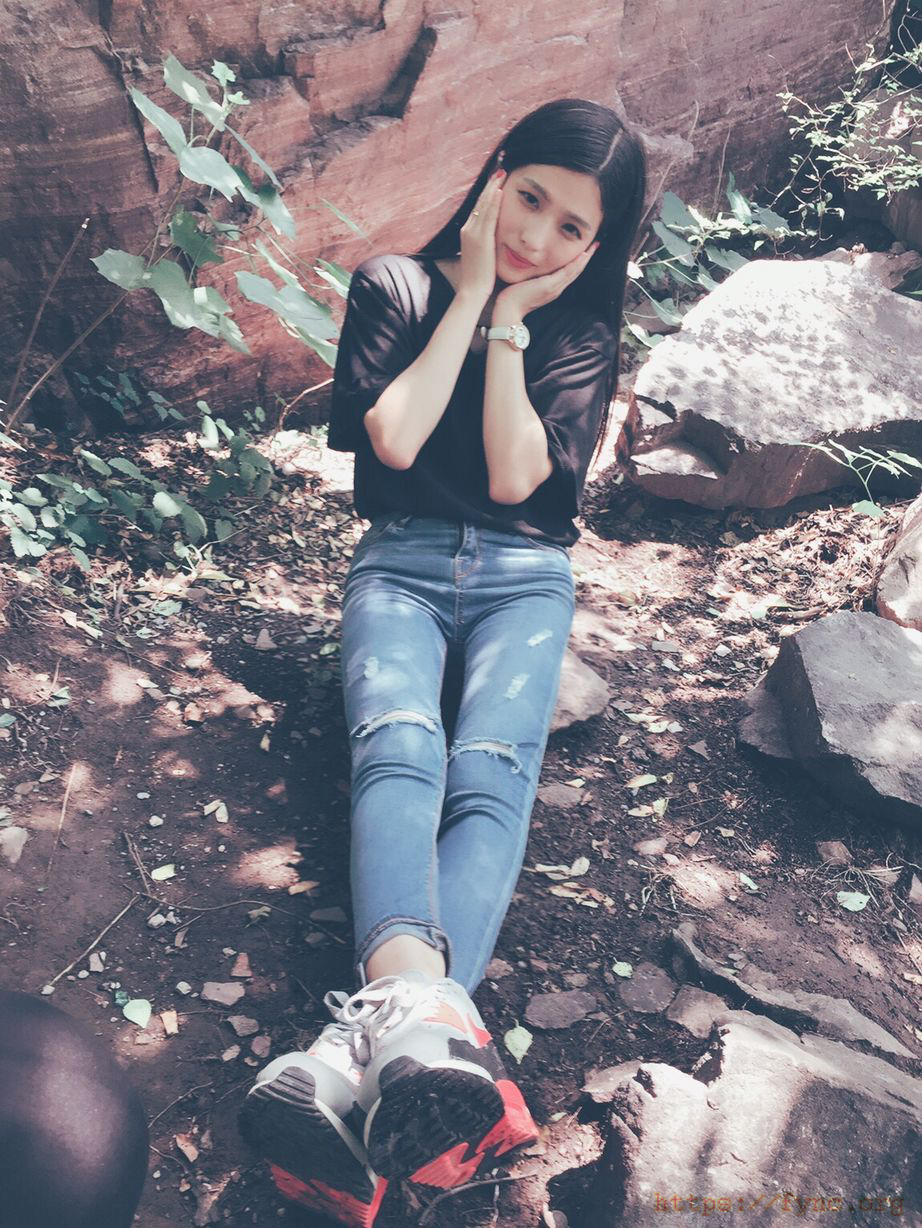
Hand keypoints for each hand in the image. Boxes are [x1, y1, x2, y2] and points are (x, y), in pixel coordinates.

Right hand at [457, 170, 504, 304]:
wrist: (472, 291)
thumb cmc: (478, 277)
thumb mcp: (479, 255)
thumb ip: (484, 242)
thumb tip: (491, 237)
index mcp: (467, 232)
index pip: (478, 207)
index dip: (487, 192)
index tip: (496, 180)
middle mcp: (468, 229)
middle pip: (479, 201)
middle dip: (490, 184)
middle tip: (500, 169)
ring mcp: (473, 233)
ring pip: (483, 205)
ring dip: (492, 188)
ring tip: (502, 173)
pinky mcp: (481, 239)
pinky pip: (488, 216)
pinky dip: (493, 202)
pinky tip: (500, 190)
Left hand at [493, 241, 599, 320]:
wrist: (508, 310)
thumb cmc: (513, 298)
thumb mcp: (526, 285)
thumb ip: (531, 279)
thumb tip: (530, 270)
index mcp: (552, 289)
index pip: (569, 273)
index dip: (578, 262)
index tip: (585, 251)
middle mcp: (556, 289)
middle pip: (576, 272)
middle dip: (586, 258)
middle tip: (595, 245)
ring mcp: (554, 288)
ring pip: (575, 271)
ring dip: (586, 258)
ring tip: (594, 246)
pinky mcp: (550, 285)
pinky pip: (567, 272)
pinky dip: (577, 263)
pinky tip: (584, 254)